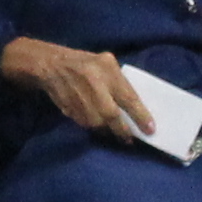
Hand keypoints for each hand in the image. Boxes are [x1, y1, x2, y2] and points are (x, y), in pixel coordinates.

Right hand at [0, 35, 145, 139]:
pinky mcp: (70, 110)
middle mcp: (93, 86)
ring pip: (98, 124)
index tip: (150, 129)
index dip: (140, 116)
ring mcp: (80, 100)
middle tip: (131, 138)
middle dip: (123, 130)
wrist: (50, 66)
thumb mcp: (107, 62)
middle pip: (112, 116)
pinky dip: (96, 129)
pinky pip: (87, 125)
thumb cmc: (85, 63)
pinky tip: (101, 128)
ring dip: (109, 132)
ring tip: (118, 134)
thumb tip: (135, 106)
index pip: (127, 97)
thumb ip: (120, 81)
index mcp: (106, 70)